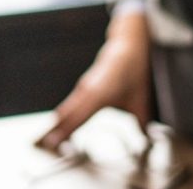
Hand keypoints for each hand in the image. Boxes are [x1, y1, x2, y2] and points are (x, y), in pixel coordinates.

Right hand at [37, 12, 150, 150]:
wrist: (126, 47)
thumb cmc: (132, 71)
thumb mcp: (140, 98)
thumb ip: (142, 121)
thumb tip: (149, 139)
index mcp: (99, 94)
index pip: (78, 117)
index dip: (65, 131)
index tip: (54, 143)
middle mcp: (86, 91)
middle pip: (65, 114)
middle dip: (54, 130)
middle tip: (44, 145)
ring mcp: (82, 88)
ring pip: (65, 108)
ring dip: (56, 123)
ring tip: (46, 139)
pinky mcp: (82, 87)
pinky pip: (69, 104)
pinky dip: (62, 115)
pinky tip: (57, 124)